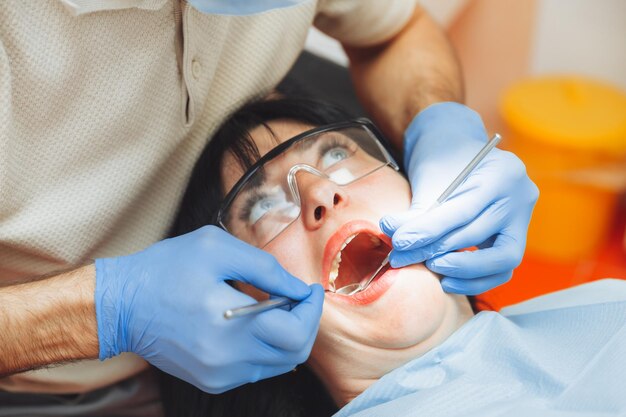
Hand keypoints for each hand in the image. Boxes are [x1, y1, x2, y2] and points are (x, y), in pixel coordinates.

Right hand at [95, 226, 323, 392]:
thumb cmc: (164, 270)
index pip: (296, 332)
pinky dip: (266, 347)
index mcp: (231, 324)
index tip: (311, 289)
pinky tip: (253, 323)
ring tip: (275, 307)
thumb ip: (266, 269)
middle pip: (294, 353)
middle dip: (306, 323)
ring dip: (287, 335)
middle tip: (300, 298)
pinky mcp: (212, 380)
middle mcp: (228, 359)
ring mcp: (220, 375)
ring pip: (278, 364)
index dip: (312, 309)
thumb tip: (299, 289)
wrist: (121, 305)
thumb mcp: (217, 249)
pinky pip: (256, 368)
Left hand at [380, 102, 538, 294]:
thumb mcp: (428, 180)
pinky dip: (475, 279)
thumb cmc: (443, 162)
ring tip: (431, 268)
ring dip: (462, 271)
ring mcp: (524, 218)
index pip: (463, 210)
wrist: (459, 150)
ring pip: (502, 259)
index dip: (429, 230)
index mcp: (501, 172)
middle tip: (404, 258)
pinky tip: (447, 281)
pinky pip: (502, 268)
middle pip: (478, 233)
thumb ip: (413, 211)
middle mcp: (520, 196)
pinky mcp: (517, 238)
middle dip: (435, 250)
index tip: (400, 243)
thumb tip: (390, 234)